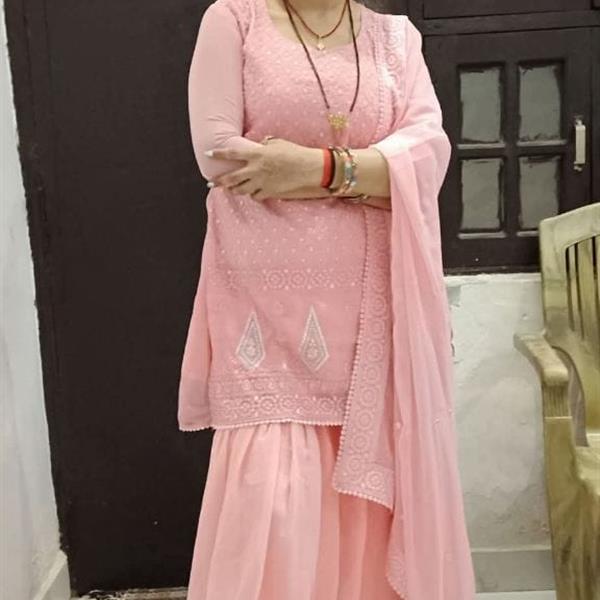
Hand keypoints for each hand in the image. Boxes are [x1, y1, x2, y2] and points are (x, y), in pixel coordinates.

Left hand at [206, 138, 322, 200]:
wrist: (307, 168)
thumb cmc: (294, 152)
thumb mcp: (277, 143)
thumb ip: (264, 144)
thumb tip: (260, 144)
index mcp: (256, 154)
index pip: (232, 154)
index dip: (218, 154)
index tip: (208, 154)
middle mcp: (256, 169)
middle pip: (231, 178)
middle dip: (219, 181)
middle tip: (211, 182)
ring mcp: (262, 182)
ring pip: (241, 190)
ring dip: (234, 190)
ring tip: (229, 189)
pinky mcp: (269, 192)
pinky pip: (255, 196)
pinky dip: (252, 194)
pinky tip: (252, 192)